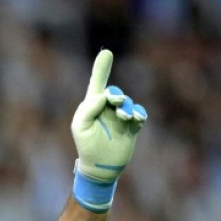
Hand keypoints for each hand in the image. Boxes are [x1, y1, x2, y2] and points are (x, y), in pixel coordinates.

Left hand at [71, 49, 146, 183]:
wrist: (100, 167)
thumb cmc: (86, 146)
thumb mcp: (80, 127)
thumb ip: (88, 109)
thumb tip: (103, 96)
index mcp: (92, 106)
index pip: (97, 83)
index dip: (102, 68)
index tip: (107, 53)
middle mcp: (107, 109)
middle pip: (114, 93)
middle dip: (116, 95)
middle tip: (114, 102)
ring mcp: (120, 117)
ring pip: (127, 103)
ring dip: (126, 107)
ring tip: (123, 117)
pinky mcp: (132, 126)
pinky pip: (139, 114)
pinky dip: (139, 113)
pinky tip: (136, 119)